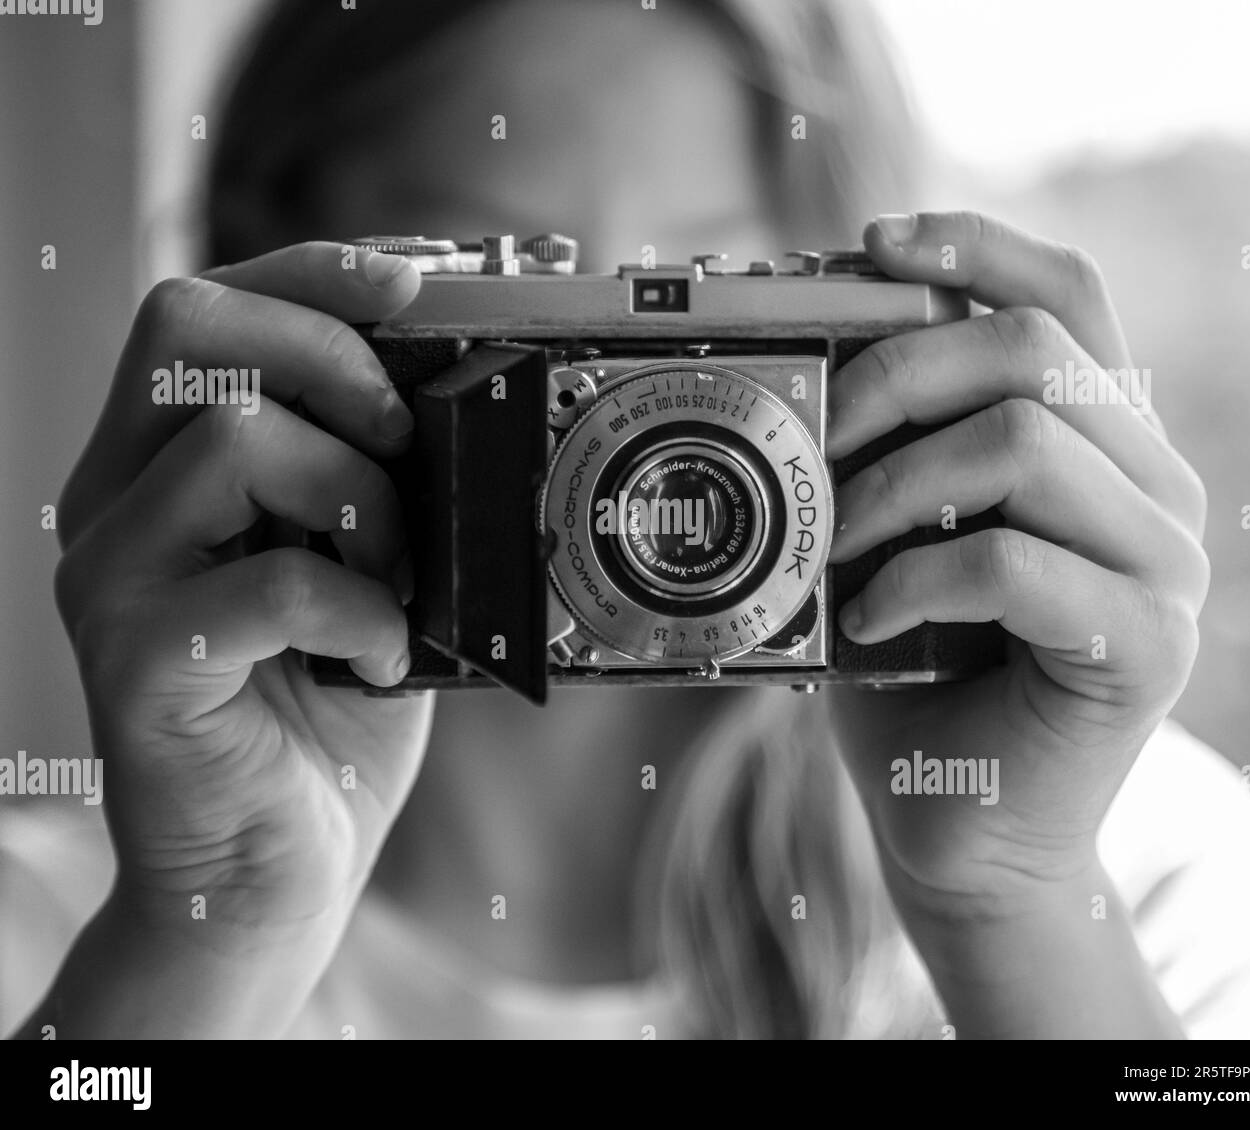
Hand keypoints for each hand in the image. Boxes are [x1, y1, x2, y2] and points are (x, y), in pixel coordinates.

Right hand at [55, 242, 432, 950]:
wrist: (270, 868)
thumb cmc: (323, 712)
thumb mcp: (361, 569)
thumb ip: (372, 481)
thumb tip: (456, 392)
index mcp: (163, 467)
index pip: (205, 310)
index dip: (310, 274)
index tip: (412, 283)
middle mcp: (116, 506)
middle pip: (187, 329)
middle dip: (329, 355)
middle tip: (402, 435)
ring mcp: (114, 582)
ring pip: (229, 437)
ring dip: (358, 495)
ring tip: (394, 573)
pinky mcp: (143, 665)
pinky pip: (269, 583)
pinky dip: (358, 608)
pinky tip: (380, 656)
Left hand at [825, 211, 1209, 919]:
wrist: (968, 832)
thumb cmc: (919, 682)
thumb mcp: (895, 542)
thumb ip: (886, 456)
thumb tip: (800, 363)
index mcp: (1103, 446)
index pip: (1070, 298)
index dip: (977, 249)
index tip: (874, 242)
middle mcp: (1155, 489)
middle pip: (1034, 352)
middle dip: (896, 375)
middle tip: (815, 439)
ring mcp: (1162, 566)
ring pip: (1022, 443)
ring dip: (890, 487)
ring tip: (831, 546)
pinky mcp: (1143, 646)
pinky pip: (1012, 564)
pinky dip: (914, 579)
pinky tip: (869, 618)